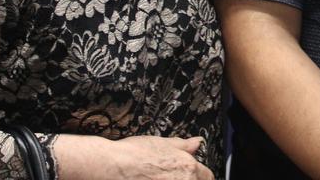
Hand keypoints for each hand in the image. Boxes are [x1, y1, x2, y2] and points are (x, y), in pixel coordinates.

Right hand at [56, 134, 213, 179]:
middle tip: (170, 176)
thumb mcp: (161, 143)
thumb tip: (196, 143)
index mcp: (188, 169)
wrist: (111, 166)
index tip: (193, 175)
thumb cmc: (132, 155)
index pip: (207, 176)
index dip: (200, 175)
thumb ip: (183, 145)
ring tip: (159, 177)